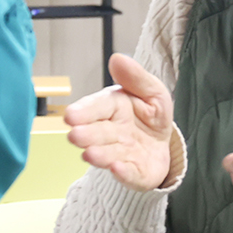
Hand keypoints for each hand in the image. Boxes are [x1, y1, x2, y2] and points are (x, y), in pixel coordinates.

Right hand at [64, 53, 175, 190]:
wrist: (162, 144)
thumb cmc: (150, 114)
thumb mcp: (152, 91)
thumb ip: (136, 77)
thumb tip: (117, 58)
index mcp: (113, 108)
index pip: (97, 107)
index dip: (85, 111)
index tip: (71, 115)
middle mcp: (113, 133)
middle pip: (99, 133)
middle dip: (87, 135)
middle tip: (75, 135)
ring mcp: (122, 154)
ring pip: (109, 155)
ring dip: (100, 155)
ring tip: (90, 154)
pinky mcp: (135, 174)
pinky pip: (130, 174)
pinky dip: (123, 173)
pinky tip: (116, 168)